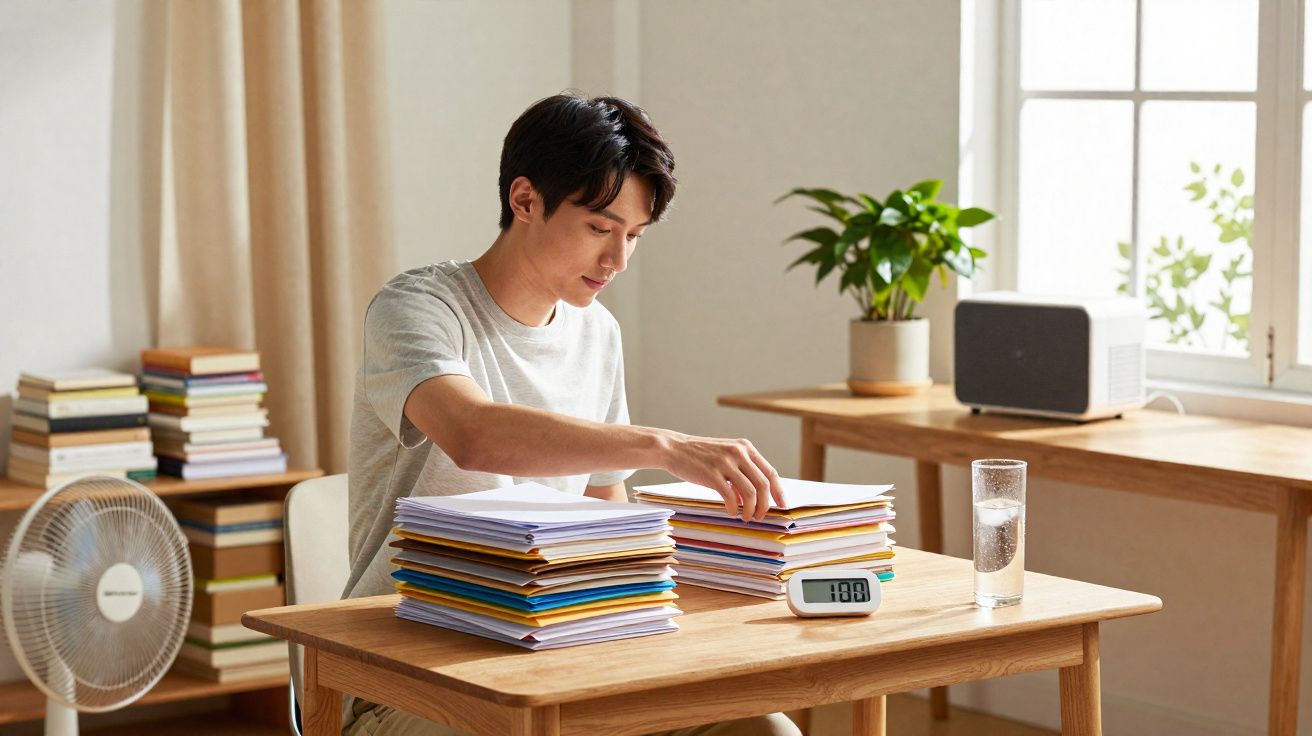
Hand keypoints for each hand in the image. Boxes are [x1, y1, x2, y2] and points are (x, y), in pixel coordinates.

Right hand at [659, 432, 784, 520]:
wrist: (673, 448)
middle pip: (764, 484)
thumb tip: (751, 500)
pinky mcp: (712, 474)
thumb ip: (741, 475)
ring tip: (746, 517)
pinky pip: (731, 496)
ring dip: (751, 509)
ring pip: (751, 492)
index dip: (778, 491)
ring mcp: (725, 462)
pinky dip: (735, 508)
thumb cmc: (700, 456)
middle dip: (765, 505)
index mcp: (745, 448)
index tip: (782, 506)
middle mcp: (739, 452)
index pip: (770, 472)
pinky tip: (732, 511)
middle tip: (760, 517)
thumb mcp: (725, 458)